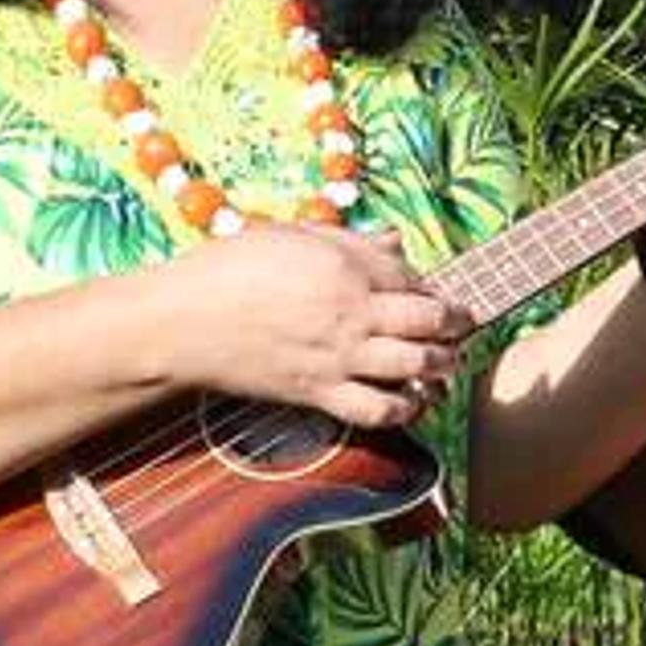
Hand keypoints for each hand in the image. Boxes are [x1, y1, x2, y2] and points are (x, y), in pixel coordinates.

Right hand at [163, 220, 466, 428]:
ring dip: (441, 366)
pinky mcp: (319, 393)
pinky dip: (405, 409)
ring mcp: (337, 357)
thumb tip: (395, 242)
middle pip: (430, 322)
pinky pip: (378, 410)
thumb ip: (350, 239)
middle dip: (456, 325)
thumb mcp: (292, 234)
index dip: (431, 286)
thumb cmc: (229, 267)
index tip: (433, 291)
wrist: (182, 322)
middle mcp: (351, 313)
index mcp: (346, 268)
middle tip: (463, 326)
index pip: (414, 279)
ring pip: (415, 367)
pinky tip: (411, 401)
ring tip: (445, 364)